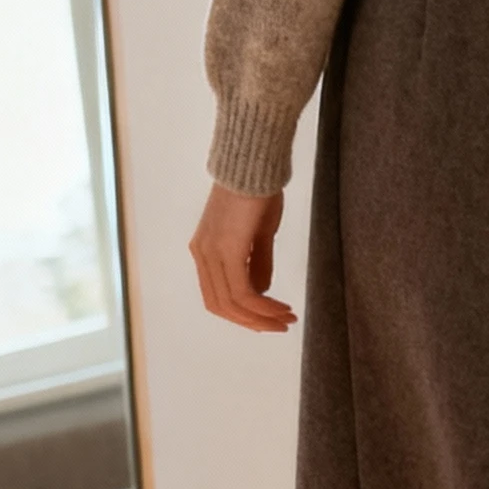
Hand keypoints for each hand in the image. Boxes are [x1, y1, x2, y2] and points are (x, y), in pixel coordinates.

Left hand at [190, 184, 296, 334]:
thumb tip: (261, 291)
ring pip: (232, 303)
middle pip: (221, 305)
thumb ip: (256, 262)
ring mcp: (211, 253)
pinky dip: (262, 306)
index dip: (241, 313)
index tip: (268, 318)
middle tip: (280, 326)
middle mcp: (202, 254)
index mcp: (205, 249)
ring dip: (261, 317)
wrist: (255, 162)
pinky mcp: (227, 251)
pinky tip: (281, 307)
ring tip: (286, 319)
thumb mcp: (258, 233)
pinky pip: (243, 292)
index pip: (217, 295)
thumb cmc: (258, 189)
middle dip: (252, 321)